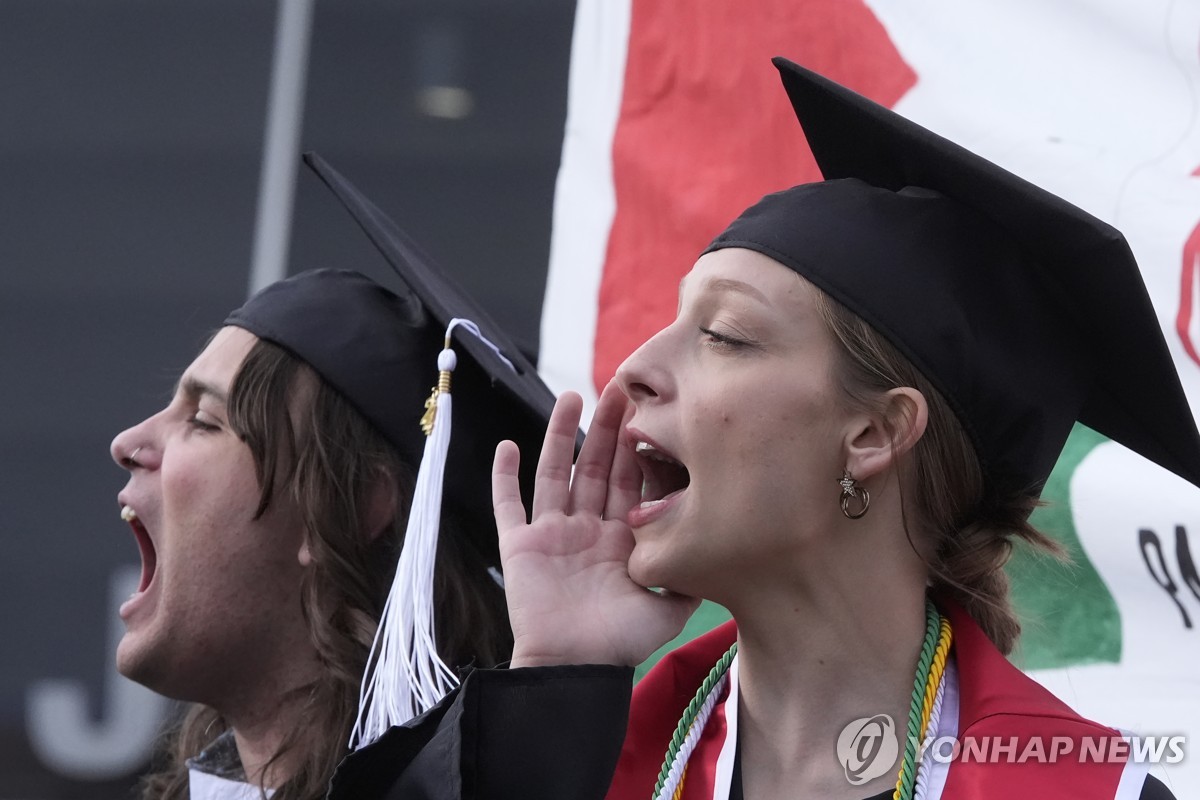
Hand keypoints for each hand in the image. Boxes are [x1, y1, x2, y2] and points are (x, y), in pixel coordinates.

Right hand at [493, 382, 699, 667]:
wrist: (573, 669)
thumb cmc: (619, 644)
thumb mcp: (670, 607)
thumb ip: (690, 574)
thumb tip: (720, 544)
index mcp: (621, 538)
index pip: (631, 481)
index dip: (638, 447)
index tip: (650, 411)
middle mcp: (588, 529)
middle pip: (597, 465)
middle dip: (607, 428)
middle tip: (619, 387)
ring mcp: (552, 534)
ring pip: (556, 472)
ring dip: (559, 435)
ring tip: (572, 396)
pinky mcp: (520, 544)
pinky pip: (508, 504)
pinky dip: (504, 476)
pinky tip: (507, 445)